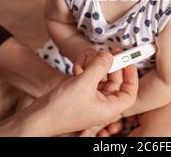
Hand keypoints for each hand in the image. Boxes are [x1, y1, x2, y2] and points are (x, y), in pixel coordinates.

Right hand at [17, 51, 137, 135]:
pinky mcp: (82, 98)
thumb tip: (109, 56)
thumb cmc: (61, 108)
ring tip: (88, 60)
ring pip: (102, 81)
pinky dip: (87, 73)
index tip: (129, 62)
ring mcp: (92, 102)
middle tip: (109, 53)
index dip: (131, 77)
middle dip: (112, 68)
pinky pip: (90, 82)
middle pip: (115, 84)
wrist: (38, 118)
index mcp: (109, 109)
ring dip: (96, 68)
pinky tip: (78, 67)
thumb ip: (99, 67)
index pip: (129, 93)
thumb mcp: (83, 82)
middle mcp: (102, 107)